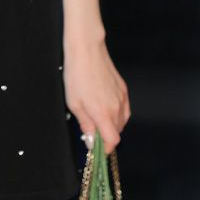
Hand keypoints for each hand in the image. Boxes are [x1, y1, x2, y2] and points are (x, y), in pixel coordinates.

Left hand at [63, 35, 130, 154]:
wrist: (86, 50)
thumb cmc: (77, 75)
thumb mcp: (74, 104)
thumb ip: (86, 126)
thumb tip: (92, 142)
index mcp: (104, 114)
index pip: (113, 141)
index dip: (105, 148)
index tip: (98, 149)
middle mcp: (117, 108)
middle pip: (117, 132)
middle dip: (105, 135)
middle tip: (91, 129)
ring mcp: (122, 98)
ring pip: (122, 121)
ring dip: (111, 124)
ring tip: (96, 115)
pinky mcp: (123, 89)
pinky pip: (124, 109)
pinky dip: (116, 113)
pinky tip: (104, 106)